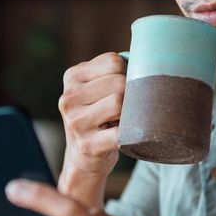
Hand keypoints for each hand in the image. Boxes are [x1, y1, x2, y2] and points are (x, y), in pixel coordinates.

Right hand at [58, 52, 126, 205]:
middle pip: (118, 82)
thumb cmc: (99, 118)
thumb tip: (148, 56)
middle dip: (130, 95)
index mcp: (72, 77)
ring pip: (119, 102)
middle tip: (125, 110)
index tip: (120, 91)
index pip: (113, 61)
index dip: (127, 74)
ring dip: (129, 114)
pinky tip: (125, 136)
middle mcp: (68, 98)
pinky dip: (130, 133)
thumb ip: (113, 71)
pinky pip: (121, 132)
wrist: (83, 159)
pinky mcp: (87, 145)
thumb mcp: (96, 89)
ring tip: (122, 121)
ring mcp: (75, 122)